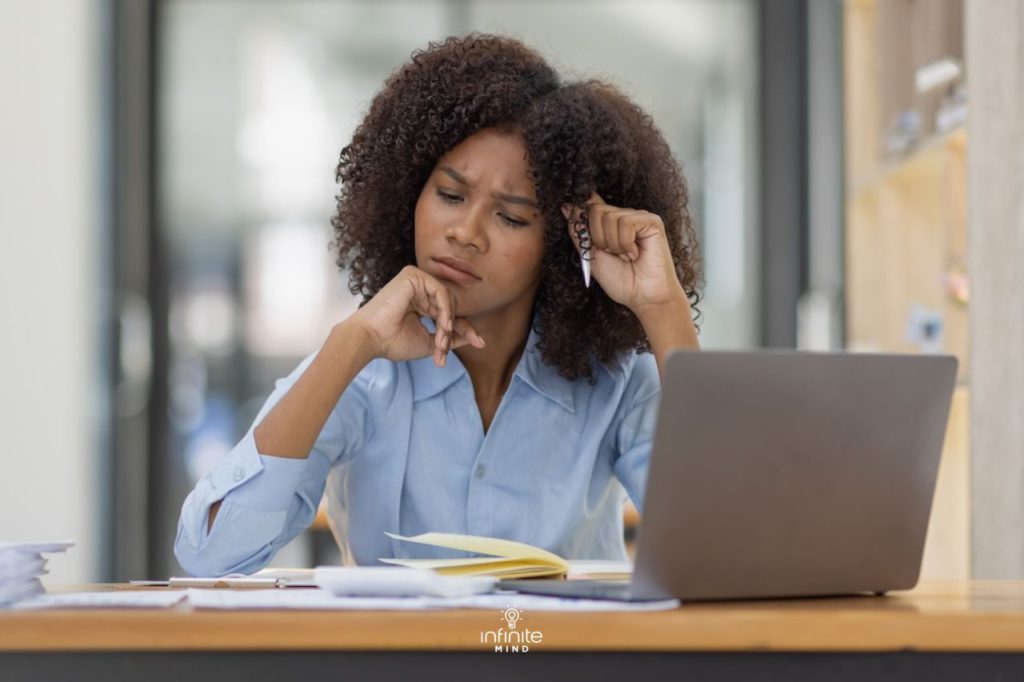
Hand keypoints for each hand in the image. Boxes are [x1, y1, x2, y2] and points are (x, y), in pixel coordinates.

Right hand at [349, 265, 484, 366]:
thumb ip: (449, 339)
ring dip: (448, 323)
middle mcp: (418, 290)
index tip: (480, 343)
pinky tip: (443, 325)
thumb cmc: (393, 342)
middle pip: (451, 306)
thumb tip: (472, 338)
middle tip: (453, 347)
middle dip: (457, 329)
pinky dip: (445, 309)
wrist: (371, 339)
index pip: (449, 314)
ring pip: (447, 300)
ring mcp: (416, 281)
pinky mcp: (413, 275)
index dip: (464, 329)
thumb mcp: (429, 343)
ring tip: (440, 341)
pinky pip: (440, 291)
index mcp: (420, 304)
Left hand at [564, 193, 684, 313]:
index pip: (590, 205)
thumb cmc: (621, 281)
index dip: (584, 218)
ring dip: (613, 244)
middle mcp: (625, 216)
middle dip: (598, 239)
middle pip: (595, 210)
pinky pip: (626, 222)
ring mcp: (639, 217)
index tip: (588, 239)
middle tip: (613, 254)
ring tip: (625, 256)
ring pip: (609, 216)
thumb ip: (579, 232)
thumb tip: (566, 207)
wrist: (643, 297)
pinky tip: (635, 254)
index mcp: (610, 224)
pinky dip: (625, 243)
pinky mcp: (652, 222)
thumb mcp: (590, 255)